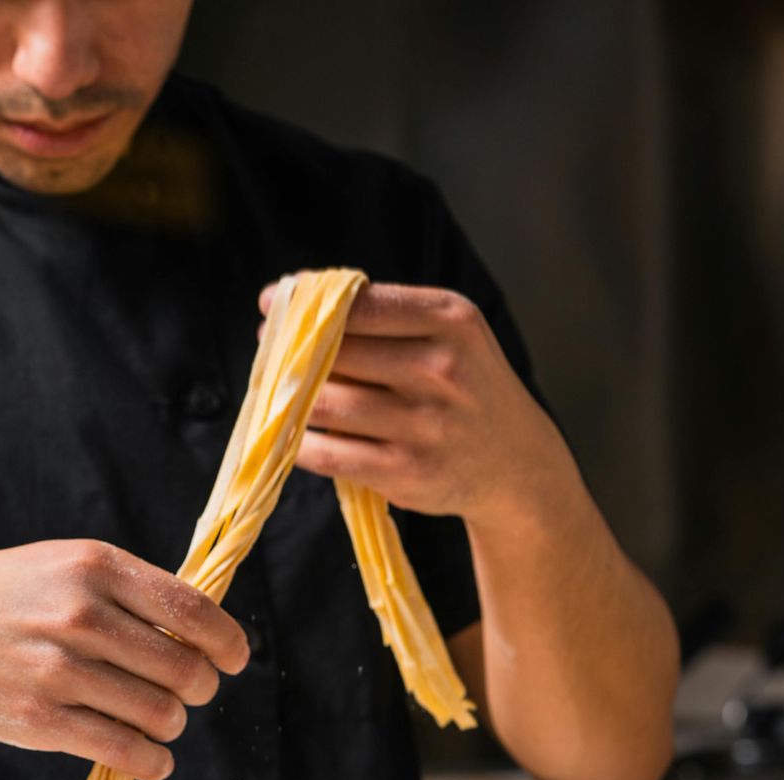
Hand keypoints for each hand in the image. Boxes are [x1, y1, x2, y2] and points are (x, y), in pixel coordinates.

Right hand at [0, 540, 249, 779]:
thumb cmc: (9, 593)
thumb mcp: (69, 565)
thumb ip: (133, 592)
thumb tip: (207, 634)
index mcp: (96, 567)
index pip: (192, 611)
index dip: (227, 642)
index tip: (233, 658)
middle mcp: (79, 615)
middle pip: (184, 670)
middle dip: (199, 687)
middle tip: (186, 691)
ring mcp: (57, 670)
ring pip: (161, 714)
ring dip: (172, 723)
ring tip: (159, 719)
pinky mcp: (39, 719)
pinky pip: (125, 751)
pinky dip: (152, 761)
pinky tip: (151, 757)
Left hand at [259, 280, 571, 529]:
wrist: (515, 462)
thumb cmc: (465, 387)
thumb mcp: (450, 335)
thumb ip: (386, 317)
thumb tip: (292, 311)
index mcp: (452, 321)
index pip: (361, 303)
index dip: (306, 303)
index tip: (270, 303)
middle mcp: (442, 370)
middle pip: (337, 352)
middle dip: (292, 350)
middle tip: (268, 350)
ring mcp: (425, 424)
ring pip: (327, 403)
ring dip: (292, 398)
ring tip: (281, 391)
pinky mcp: (407, 471)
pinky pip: (329, 453)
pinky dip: (301, 442)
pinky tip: (295, 433)